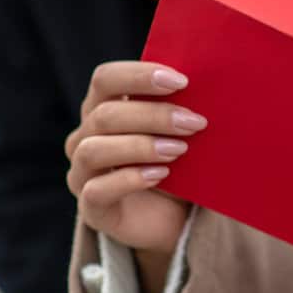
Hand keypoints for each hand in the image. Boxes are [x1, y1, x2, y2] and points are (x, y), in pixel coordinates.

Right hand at [64, 61, 206, 292]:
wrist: (176, 217)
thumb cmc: (177, 162)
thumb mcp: (178, 131)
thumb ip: (180, 106)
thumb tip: (208, 82)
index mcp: (102, 107)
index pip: (105, 79)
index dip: (139, 75)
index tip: (181, 82)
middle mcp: (84, 137)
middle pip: (105, 115)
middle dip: (153, 115)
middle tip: (194, 122)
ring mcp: (83, 174)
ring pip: (94, 150)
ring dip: (141, 145)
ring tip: (180, 149)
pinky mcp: (92, 209)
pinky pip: (97, 190)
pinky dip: (130, 179)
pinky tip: (160, 174)